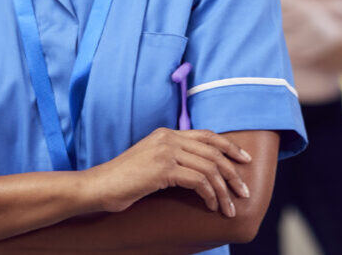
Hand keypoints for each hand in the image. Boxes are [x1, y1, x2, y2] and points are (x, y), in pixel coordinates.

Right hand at [84, 128, 251, 216]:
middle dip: (233, 173)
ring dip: (224, 190)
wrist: (97, 187)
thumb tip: (200, 171)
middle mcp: (168, 138)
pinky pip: (198, 181)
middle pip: (213, 152)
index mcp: (167, 133)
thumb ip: (172, 159)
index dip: (229, 147)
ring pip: (209, 168)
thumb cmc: (123, 181)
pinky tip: (212, 207)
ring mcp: (165, 151)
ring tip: (230, 207)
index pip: (208, 136)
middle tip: (244, 191)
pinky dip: (210, 195)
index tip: (245, 160)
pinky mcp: (162, 169)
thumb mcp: (151, 163)